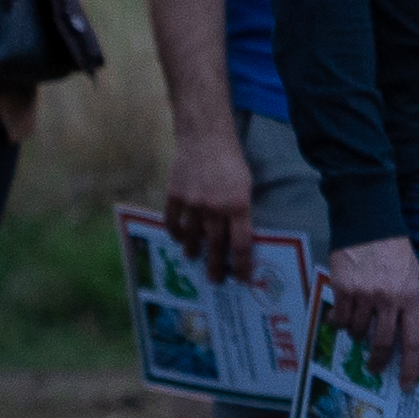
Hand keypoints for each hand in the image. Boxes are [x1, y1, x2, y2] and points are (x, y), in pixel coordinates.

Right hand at [165, 124, 253, 276]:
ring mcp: (192, 203)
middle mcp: (215, 208)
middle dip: (216, 265)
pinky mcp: (175, 195)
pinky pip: (173, 222)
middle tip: (215, 279)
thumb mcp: (245, 185)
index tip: (241, 278)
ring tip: (193, 258)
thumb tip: (235, 236)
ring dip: (193, 251)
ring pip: (192, 237)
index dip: (241, 264)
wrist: (205, 138)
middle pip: (216, 245)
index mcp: (238, 205)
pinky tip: (178, 238)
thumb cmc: (230, 160)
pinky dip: (175, 233)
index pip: (241, 244)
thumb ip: (240, 210)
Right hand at [327, 232, 418, 373]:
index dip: (411, 366)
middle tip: (374, 367)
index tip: (407, 384)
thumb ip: (408, 302)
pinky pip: (339, 318)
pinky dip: (338, 322)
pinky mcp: (342, 290)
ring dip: (356, 334)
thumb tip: (401, 332)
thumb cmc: (395, 251)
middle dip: (378, 361)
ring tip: (357, 326)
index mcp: (410, 297)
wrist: (369, 224)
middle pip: (382, 343)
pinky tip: (339, 317)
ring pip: (357, 331)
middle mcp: (388, 300)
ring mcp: (364, 295)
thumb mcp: (412, 276)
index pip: (413, 339)